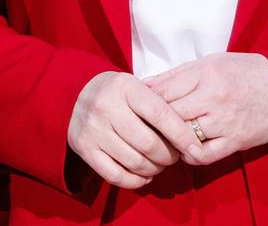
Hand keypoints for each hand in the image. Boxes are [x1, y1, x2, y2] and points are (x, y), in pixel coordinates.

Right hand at [66, 70, 190, 190]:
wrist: (72, 94)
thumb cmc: (115, 93)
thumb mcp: (135, 86)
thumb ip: (158, 104)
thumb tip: (188, 136)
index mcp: (125, 87)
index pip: (160, 114)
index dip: (182, 135)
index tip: (195, 148)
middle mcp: (107, 107)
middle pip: (149, 143)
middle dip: (168, 156)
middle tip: (174, 156)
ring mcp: (94, 130)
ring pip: (134, 162)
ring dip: (154, 169)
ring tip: (159, 164)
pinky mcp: (84, 149)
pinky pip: (115, 175)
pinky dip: (135, 180)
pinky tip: (143, 175)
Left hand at [142, 52, 267, 164]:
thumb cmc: (247, 71)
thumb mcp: (213, 62)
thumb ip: (178, 74)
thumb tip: (145, 85)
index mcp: (206, 73)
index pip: (162, 91)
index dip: (144, 101)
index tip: (134, 106)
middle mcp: (213, 98)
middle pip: (168, 115)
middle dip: (152, 122)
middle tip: (142, 126)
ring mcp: (224, 121)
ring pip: (182, 136)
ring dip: (168, 140)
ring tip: (161, 139)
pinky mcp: (235, 141)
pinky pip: (203, 155)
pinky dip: (188, 155)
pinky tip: (184, 150)